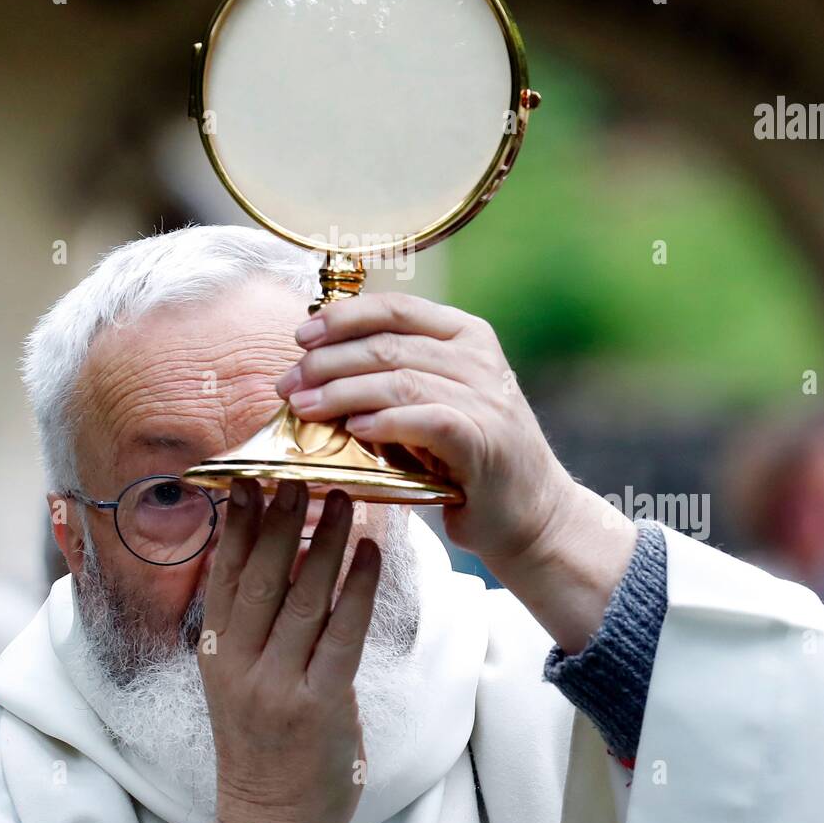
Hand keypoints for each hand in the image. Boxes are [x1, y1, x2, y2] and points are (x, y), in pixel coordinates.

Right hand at [198, 477, 379, 822]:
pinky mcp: (320, 706)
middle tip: (297, 471)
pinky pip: (343, 636)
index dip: (238, 524)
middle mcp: (240, 666)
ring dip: (325, 542)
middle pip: (261, 577)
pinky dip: (357, 590)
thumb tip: (273, 552)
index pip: (225, 575)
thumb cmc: (261, 742)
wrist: (272, 822)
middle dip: (280, 519)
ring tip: (342, 496)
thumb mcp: (237, 678)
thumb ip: (251, 622)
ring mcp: (279, 686)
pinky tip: (369, 554)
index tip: (249, 478)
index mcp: (217, 653)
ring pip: (303, 599)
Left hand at [277, 292, 569, 565]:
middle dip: (328, 361)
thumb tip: (316, 366)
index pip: (396, 308)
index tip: (301, 335)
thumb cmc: (470, 458)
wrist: (534, 514)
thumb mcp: (439, 399)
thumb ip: (397, 374)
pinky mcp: (484, 440)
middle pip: (388, 344)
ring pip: (399, 379)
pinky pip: (426, 419)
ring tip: (304, 407)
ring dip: (342, 392)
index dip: (343, 317)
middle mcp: (480, 358)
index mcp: (467, 335)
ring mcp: (485, 398)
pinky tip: (352, 428)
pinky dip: (385, 421)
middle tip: (288, 383)